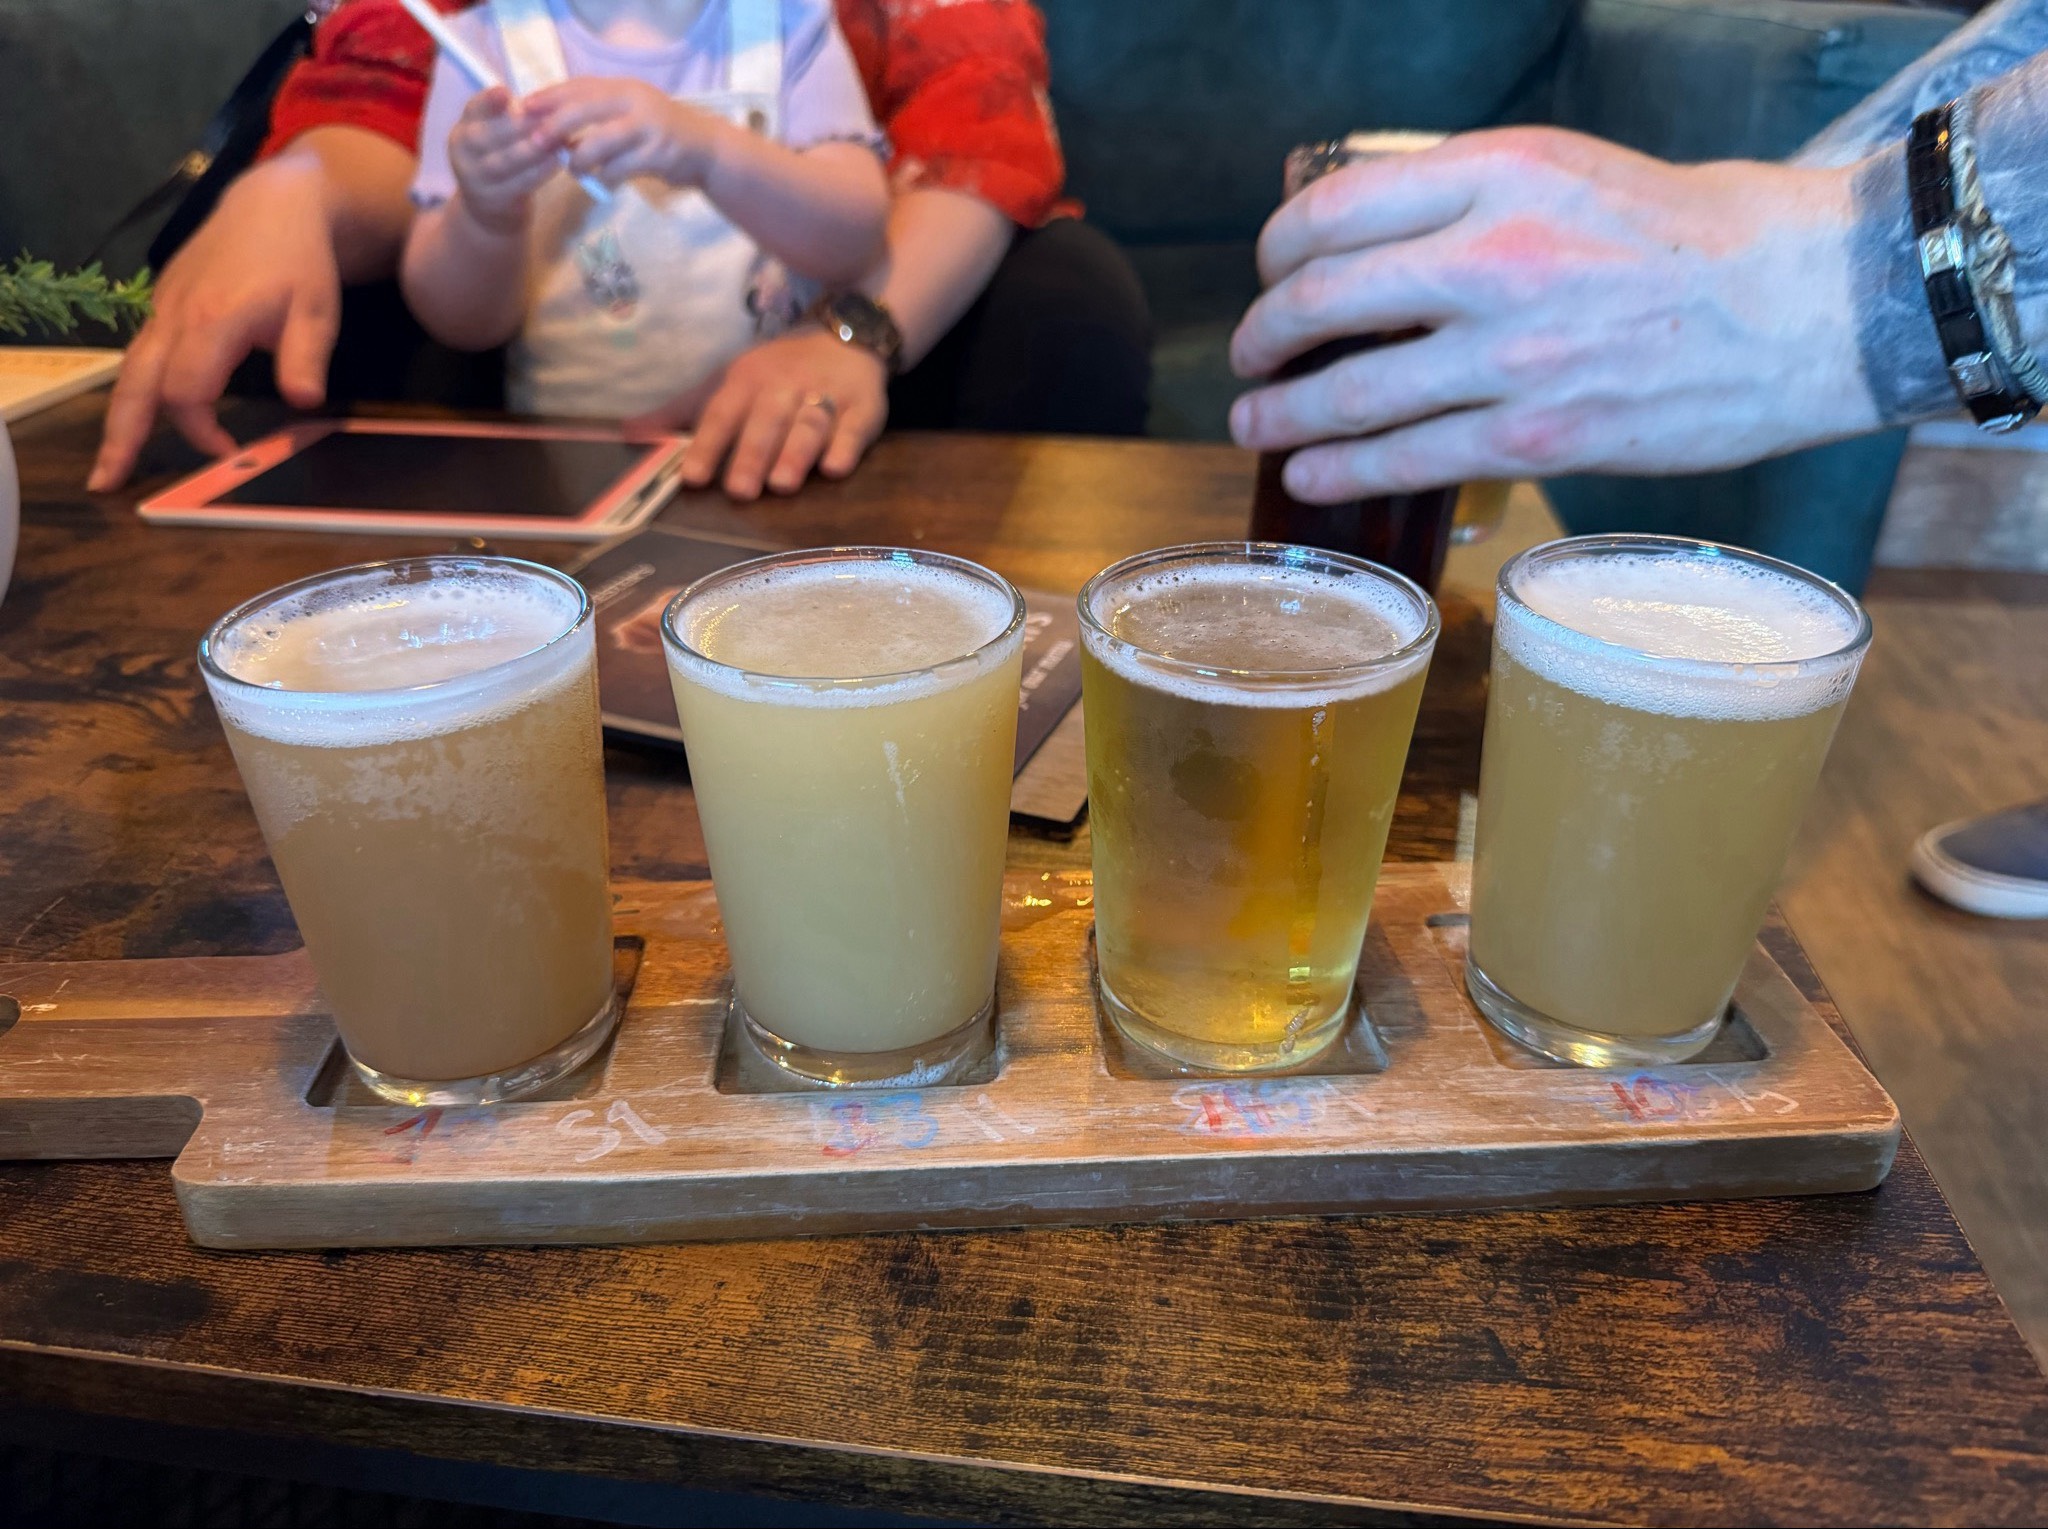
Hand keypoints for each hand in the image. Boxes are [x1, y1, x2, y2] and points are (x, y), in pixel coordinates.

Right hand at [89, 155, 341, 491]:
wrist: (271, 205)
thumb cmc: (299, 261)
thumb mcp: (318, 311)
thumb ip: (307, 359)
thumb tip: (302, 404)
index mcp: (212, 320)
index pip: (186, 391)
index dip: (201, 430)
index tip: (230, 453)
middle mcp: (175, 317)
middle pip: (137, 385)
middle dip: (122, 435)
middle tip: (107, 483)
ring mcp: (162, 310)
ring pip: (128, 372)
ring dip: (118, 420)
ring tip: (108, 465)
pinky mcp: (161, 306)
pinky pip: (140, 355)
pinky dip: (133, 391)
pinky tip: (135, 420)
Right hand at [448, 86, 560, 233]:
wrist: (490, 205)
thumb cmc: (501, 157)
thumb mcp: (498, 133)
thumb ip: (513, 117)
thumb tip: (544, 101)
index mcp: (464, 127)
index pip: (473, 110)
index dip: (488, 101)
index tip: (506, 92)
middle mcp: (462, 151)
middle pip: (486, 137)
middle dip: (518, 126)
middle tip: (548, 118)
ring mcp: (474, 178)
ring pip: (503, 162)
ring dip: (532, 151)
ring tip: (557, 140)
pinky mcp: (492, 200)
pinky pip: (517, 184)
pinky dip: (538, 172)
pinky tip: (557, 162)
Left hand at [526, 77, 724, 188]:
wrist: (706, 151)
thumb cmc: (658, 134)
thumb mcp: (629, 113)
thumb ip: (598, 114)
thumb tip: (552, 125)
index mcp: (624, 88)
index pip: (579, 86)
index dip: (549, 96)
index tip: (524, 108)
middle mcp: (635, 101)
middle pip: (584, 109)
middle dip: (555, 126)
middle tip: (535, 142)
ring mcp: (648, 127)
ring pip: (599, 141)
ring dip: (579, 158)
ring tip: (574, 168)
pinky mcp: (658, 155)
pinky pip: (619, 168)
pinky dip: (604, 176)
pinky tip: (603, 179)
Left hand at [633, 327, 888, 499]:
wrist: (845, 336)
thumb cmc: (777, 371)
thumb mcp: (728, 382)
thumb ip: (683, 411)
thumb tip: (628, 432)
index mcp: (747, 380)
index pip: (723, 413)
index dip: (707, 444)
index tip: (691, 478)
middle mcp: (785, 386)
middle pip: (766, 421)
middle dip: (753, 454)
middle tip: (739, 491)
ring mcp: (826, 395)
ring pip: (809, 424)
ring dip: (796, 453)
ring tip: (782, 484)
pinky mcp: (864, 407)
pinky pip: (855, 427)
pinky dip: (845, 446)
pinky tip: (835, 467)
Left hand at [1227, 128, 1880, 500]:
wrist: (1806, 305)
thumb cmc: (1692, 236)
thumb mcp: (1570, 172)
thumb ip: (1471, 200)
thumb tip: (1375, 249)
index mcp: (1502, 173)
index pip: (1337, 207)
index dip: (1277, 248)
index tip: (1271, 270)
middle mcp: (1496, 256)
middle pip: (1323, 297)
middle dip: (1262, 333)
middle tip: (1248, 353)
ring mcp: (1514, 354)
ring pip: (1351, 391)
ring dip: (1280, 413)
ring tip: (1253, 421)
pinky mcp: (1538, 436)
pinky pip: (1407, 458)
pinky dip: (1338, 469)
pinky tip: (1308, 475)